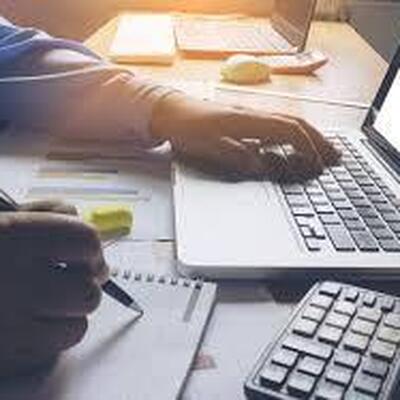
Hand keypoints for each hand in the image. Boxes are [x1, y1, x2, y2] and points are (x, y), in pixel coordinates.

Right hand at [0, 200, 107, 376]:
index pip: (85, 241)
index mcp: (14, 237)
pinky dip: (54, 335)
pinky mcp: (4, 354)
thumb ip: (46, 213)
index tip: (91, 256)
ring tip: (53, 303)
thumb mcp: (4, 218)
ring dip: (73, 312)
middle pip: (87, 290)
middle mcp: (13, 280)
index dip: (94, 249)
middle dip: (88, 284)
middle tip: (78, 280)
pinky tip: (36, 322)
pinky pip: (55, 348)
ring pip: (77, 325)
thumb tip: (80, 219)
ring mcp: (8, 323)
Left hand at [151, 94, 340, 180]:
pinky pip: (277, 125)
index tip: (318, 164)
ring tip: (323, 151)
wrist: (170, 112)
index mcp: (247, 120)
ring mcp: (250, 115)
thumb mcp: (209, 147)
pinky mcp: (245, 119)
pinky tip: (294, 144)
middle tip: (335, 157)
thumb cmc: (187, 130)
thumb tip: (262, 166)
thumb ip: (237, 156)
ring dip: (309, 136)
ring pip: (288, 122)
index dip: (307, 147)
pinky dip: (293, 135)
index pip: (288, 130)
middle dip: (318, 141)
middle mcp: (253, 114)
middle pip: (296, 123)